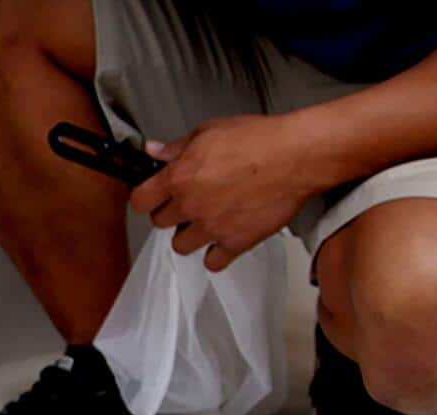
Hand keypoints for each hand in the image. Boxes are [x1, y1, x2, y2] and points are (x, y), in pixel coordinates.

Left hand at [129, 114, 328, 270]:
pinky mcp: (235, 242)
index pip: (140, 200)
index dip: (145, 198)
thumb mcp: (210, 131)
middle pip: (160, 223)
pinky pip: (213, 262)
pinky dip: (216, 255)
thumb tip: (154, 150)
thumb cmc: (259, 139)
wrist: (296, 156)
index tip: (152, 196)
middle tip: (185, 203)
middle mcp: (191, 206)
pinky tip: (222, 240)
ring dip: (189, 235)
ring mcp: (212, 227)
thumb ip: (177, 146)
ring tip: (204, 222)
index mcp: (179, 177)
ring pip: (181, 246)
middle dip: (170, 213)